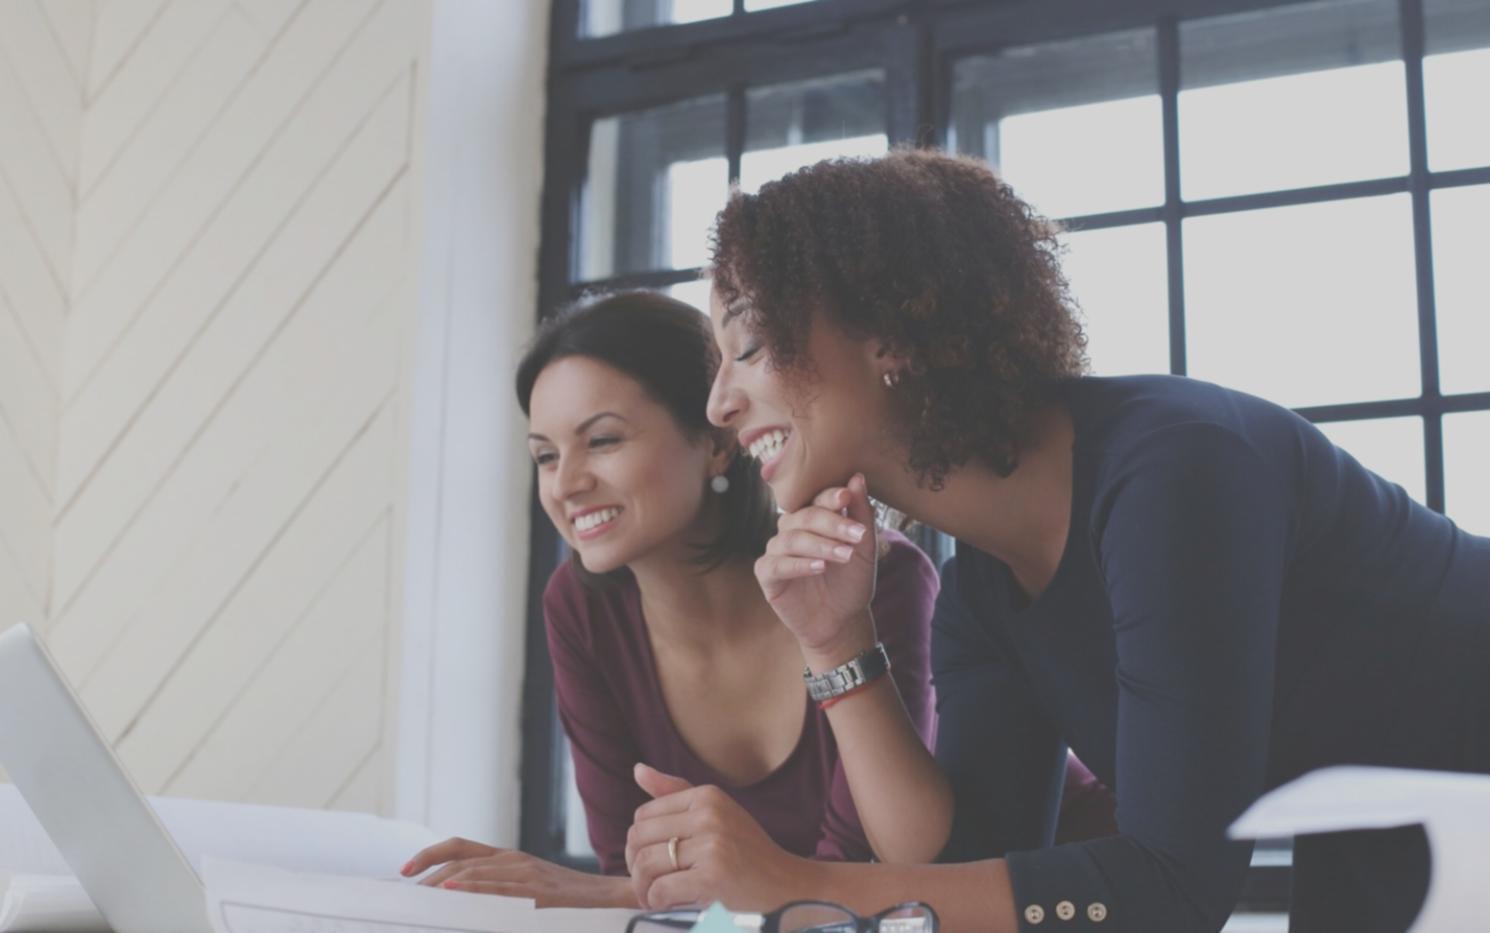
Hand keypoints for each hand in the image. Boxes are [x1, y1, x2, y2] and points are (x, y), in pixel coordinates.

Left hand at [401, 837, 632, 907]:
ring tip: (420, 893)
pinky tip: (453, 892)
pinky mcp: (539, 890)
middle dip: (428, 873)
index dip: (429, 854)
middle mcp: (513, 859)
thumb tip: (458, 903)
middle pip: (460, 858)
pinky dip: (472, 887)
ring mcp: (526, 873)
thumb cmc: (566, 898)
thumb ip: (497, 891)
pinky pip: (499, 887)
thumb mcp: (527, 890)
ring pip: (475, 870)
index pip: (459, 847)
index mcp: (508, 857)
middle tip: (406, 892)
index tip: (404, 871)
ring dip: (443, 882)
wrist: (607, 897)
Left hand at [624, 763, 815, 910]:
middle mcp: (710, 814)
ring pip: (646, 864)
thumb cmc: (748, 853)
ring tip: (652, 897)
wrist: (787, 886)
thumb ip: (675, 792)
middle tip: (646, 884)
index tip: (648, 861)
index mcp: (707, 795)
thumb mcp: (716, 813)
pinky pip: (661, 889)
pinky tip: (666, 905)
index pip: (643, 814)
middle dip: (635, 867)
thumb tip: (637, 769)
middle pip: (639, 838)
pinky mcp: (714, 876)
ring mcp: (713, 844)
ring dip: (643, 888)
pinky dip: (656, 901)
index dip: (638, 843)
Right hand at [756, 473, 878, 665]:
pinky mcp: (767, 574)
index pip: (818, 498)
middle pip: (804, 516)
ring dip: (820, 545)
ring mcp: (777, 551)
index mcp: (813, 518)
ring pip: (791, 539)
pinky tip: (819, 568)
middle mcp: (791, 529)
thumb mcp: (863, 549)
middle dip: (832, 523)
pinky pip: (776, 564)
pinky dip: (798, 564)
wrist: (842, 621)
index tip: (848, 496)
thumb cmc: (851, 581)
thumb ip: (860, 514)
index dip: (831, 496)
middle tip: (855, 535)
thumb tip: (857, 477)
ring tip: (843, 555)